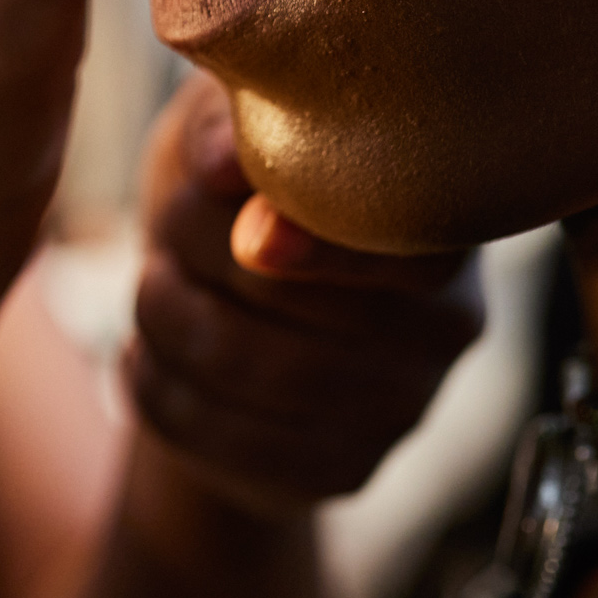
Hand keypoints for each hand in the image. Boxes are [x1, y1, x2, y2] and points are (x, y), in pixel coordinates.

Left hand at [127, 72, 483, 518]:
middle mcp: (447, 326)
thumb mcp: (234, 125)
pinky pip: (212, 434)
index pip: (411, 253)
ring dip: (164, 317)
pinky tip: (149, 352)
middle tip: (166, 226)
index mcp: (448, 226)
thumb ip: (229, 125)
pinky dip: (151, 385)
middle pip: (306, 308)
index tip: (243, 227)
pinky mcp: (340, 472)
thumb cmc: (245, 187)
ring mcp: (401, 410)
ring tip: (153, 284)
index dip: (318, 246)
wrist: (235, 302)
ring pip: (248, 371)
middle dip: (200, 254)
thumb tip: (222, 166)